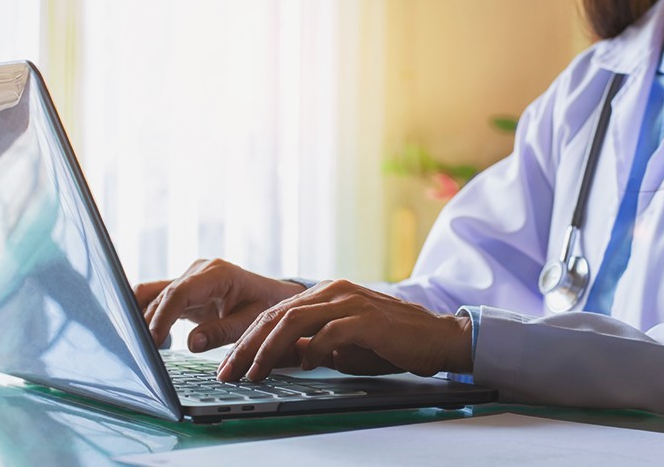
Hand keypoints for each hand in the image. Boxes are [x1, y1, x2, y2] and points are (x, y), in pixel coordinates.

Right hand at [134, 259, 305, 350]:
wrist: (272, 295)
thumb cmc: (265, 305)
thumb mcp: (250, 321)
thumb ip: (222, 332)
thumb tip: (192, 344)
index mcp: (217, 274)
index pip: (180, 292)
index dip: (163, 317)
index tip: (153, 341)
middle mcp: (198, 271)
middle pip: (161, 293)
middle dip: (146, 321)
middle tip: (139, 350)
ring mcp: (188, 278)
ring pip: (152, 294)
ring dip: (141, 317)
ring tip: (137, 346)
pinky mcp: (183, 289)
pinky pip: (156, 299)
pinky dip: (146, 316)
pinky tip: (143, 337)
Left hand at [216, 279, 473, 381]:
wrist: (435, 337)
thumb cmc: (389, 342)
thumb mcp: (341, 346)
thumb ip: (309, 347)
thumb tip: (274, 361)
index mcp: (325, 293)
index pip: (275, 313)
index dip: (247, 340)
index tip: (230, 365)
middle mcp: (333, 291)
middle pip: (277, 314)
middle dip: (248, 345)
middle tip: (229, 372)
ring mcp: (350, 301)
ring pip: (295, 319)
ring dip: (270, 348)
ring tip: (255, 372)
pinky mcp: (367, 318)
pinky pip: (330, 332)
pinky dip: (312, 350)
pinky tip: (304, 365)